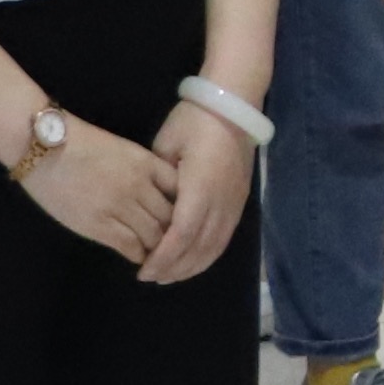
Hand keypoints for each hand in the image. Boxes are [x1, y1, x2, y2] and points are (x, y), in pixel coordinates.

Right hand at [19, 119, 176, 258]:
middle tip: (177, 245)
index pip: (181, 191)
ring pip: (155, 236)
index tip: (186, 217)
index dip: (187, 207)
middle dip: (176, 233)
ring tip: (159, 256)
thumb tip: (159, 195)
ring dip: (159, 249)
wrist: (43, 147)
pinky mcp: (99, 225)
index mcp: (146, 163)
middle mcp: (139, 186)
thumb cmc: (79, 144)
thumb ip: (143, 171)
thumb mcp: (122, 150)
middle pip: (172, 217)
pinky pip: (131, 246)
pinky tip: (139, 258)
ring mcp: (120, 206)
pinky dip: (139, 255)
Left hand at [136, 107, 253, 279]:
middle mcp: (220, 202)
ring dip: (191, 266)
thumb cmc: (194, 121)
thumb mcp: (166, 145)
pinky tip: (193, 261)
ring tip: (169, 276)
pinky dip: (208, 255)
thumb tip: (150, 205)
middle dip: (174, 268)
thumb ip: (158, 180)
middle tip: (151, 277)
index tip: (143, 269)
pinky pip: (225, 238)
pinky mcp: (240, 203)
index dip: (162, 257)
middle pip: (198, 248)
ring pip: (214, 247)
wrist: (233, 106)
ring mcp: (234, 204)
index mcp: (200, 188)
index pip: (180, 235)